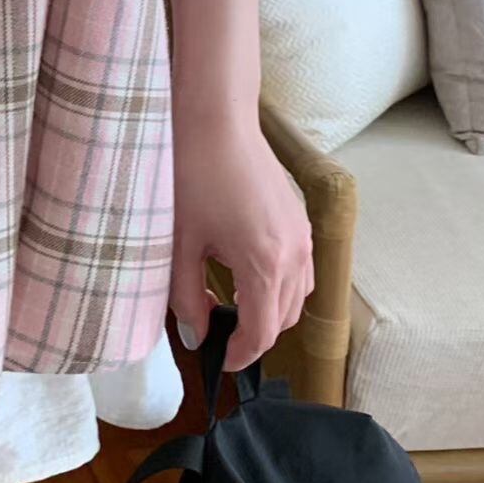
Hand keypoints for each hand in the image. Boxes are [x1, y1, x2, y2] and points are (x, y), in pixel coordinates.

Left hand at [167, 106, 313, 373]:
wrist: (217, 119)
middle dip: (253, 335)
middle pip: (283, 320)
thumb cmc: (194, 174)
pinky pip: (301, 270)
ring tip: (229, 304)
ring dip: (269, 311)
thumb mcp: (181, 242)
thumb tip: (196, 335)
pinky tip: (246, 274)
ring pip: (297, 297)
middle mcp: (295, 254)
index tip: (219, 362)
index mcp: (266, 264)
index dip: (240, 355)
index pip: (262, 332)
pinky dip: (280, 286)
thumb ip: (186, 297)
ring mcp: (302, 235)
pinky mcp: (299, 219)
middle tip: (218, 334)